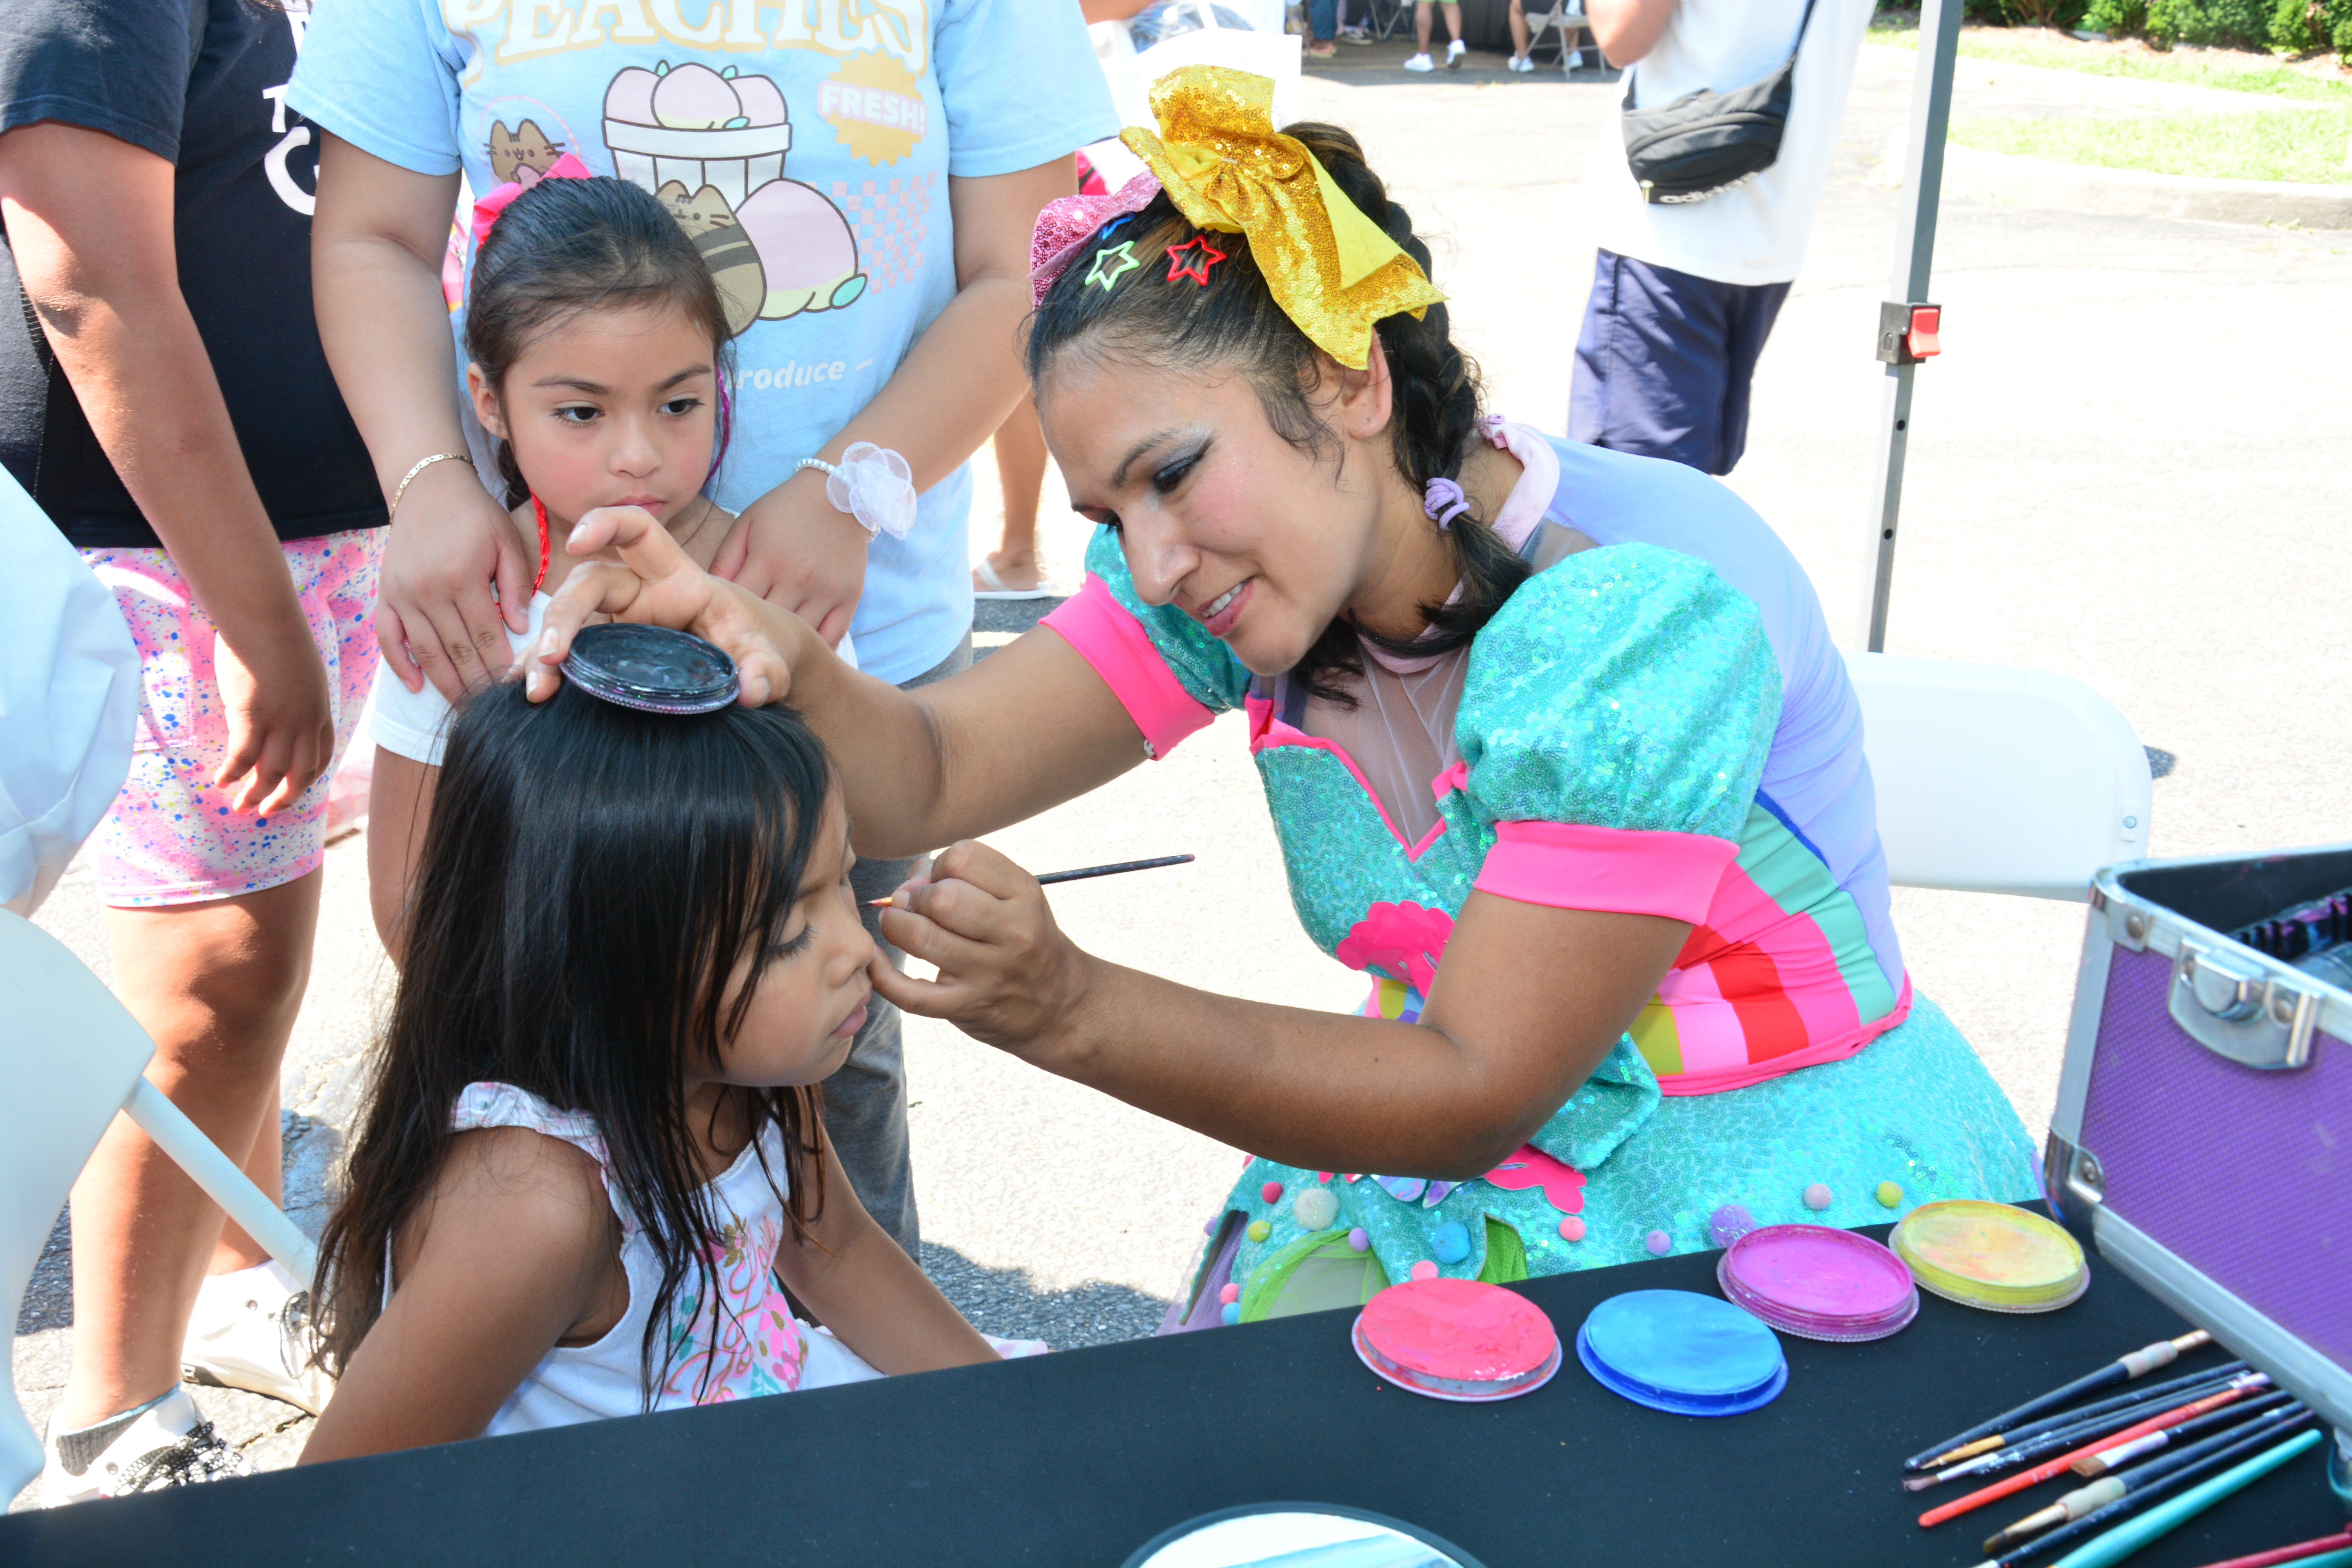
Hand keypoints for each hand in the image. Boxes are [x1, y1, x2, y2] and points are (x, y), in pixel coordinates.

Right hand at [212, 611, 334, 815]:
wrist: (264, 617)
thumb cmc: (278, 637)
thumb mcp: (302, 673)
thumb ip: (296, 698)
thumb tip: (280, 711)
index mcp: (320, 710)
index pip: (320, 757)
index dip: (306, 780)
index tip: (292, 792)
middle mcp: (305, 721)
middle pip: (300, 774)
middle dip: (284, 798)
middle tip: (266, 813)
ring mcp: (280, 720)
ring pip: (271, 771)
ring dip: (255, 794)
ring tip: (239, 807)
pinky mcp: (252, 715)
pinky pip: (243, 757)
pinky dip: (232, 774)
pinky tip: (220, 782)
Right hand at [376, 457, 531, 699]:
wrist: (426, 487)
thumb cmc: (475, 516)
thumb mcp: (507, 541)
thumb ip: (514, 586)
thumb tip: (520, 629)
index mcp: (462, 577)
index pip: (486, 635)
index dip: (500, 666)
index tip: (515, 689)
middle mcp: (428, 590)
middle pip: (456, 650)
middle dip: (477, 684)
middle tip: (494, 712)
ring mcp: (402, 594)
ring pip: (425, 652)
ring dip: (444, 684)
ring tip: (463, 709)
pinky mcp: (385, 595)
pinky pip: (388, 638)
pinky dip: (401, 664)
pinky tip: (417, 687)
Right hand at [528, 505, 802, 706]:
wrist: (747, 664)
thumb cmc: (753, 645)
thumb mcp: (767, 655)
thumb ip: (767, 670)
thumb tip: (754, 690)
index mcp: (677, 578)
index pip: (639, 532)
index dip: (607, 524)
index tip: (577, 542)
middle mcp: (640, 592)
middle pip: (590, 583)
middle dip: (563, 612)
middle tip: (551, 655)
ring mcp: (619, 622)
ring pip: (570, 619)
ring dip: (547, 649)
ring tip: (538, 690)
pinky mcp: (608, 651)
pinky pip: (571, 653)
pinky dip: (549, 670)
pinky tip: (535, 694)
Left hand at [712, 468, 869, 648]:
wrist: (840, 492)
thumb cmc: (785, 509)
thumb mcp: (746, 525)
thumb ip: (724, 561)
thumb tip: (708, 598)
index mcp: (767, 561)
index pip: (739, 607)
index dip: (725, 622)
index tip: (718, 631)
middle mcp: (798, 579)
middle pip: (768, 627)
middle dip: (751, 639)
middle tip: (740, 649)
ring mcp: (826, 591)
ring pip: (799, 637)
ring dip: (783, 647)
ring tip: (768, 654)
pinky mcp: (849, 596)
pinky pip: (832, 637)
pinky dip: (816, 648)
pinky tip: (802, 651)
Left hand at [866, 840, 1097, 1057]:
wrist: (1060, 1005)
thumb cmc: (1025, 940)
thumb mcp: (1015, 899)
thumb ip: (965, 877)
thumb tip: (909, 879)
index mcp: (1025, 894)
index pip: (963, 857)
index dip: (940, 864)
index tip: (942, 881)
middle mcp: (1013, 933)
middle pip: (943, 898)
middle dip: (915, 896)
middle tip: (912, 905)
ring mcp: (990, 974)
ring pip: (923, 939)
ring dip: (896, 926)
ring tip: (897, 924)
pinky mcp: (966, 1007)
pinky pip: (910, 994)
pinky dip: (882, 975)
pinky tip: (874, 959)